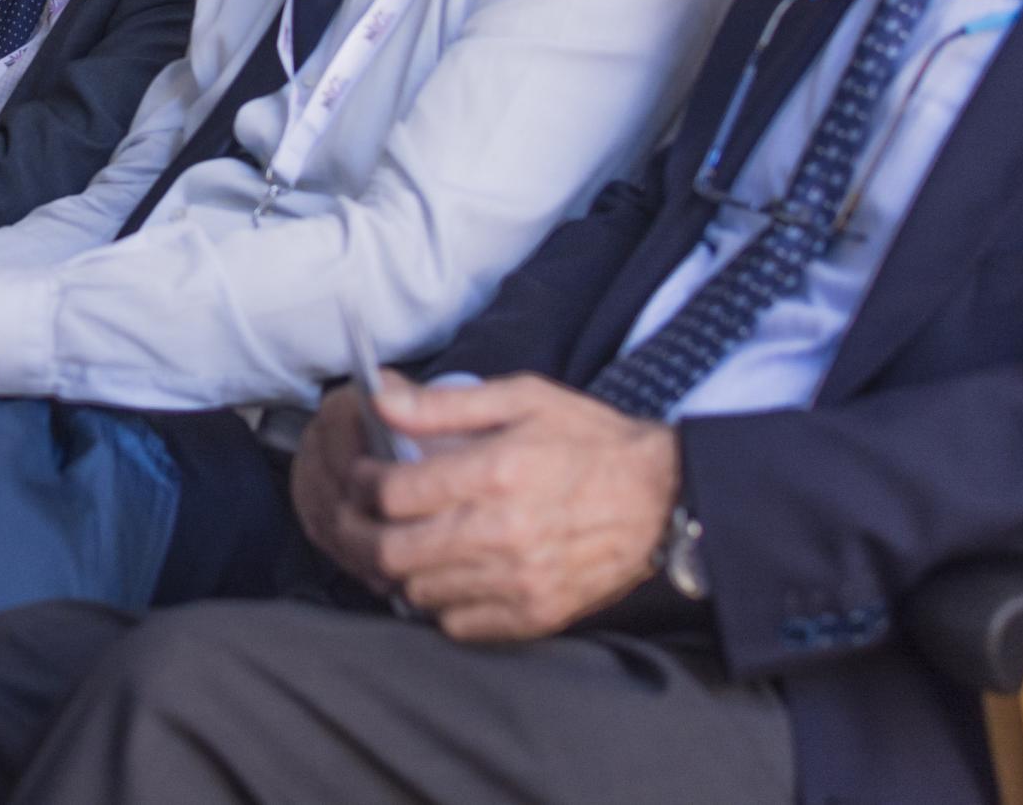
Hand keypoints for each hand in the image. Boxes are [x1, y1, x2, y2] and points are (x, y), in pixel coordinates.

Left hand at [299, 374, 678, 641]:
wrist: (665, 497)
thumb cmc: (589, 440)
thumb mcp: (521, 398)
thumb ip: (443, 404)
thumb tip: (380, 398)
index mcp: (496, 473)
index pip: (391, 493)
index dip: (360, 483)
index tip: (360, 474)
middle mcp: (503, 533)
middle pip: (392, 551)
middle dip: (359, 532)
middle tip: (358, 516)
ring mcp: (520, 581)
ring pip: (417, 591)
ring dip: (398, 567)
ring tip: (403, 539)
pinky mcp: (536, 615)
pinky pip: (457, 623)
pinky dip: (438, 602)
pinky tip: (444, 572)